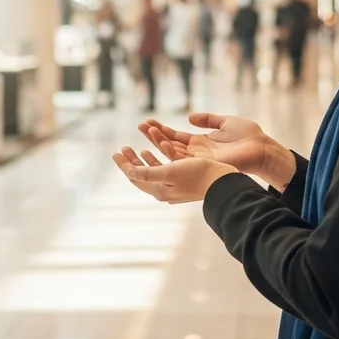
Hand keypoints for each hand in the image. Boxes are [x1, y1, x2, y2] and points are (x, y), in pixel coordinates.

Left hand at [112, 146, 237, 203]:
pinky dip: (158, 160)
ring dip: (144, 160)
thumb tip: (129, 173)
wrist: (223, 183)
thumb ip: (148, 172)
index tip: (115, 153)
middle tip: (124, 148)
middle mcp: (165, 190)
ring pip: (153, 172)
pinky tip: (157, 152)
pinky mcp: (184, 181)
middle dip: (132, 161)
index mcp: (159, 190)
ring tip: (137, 150)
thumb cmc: (197, 175)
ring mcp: (174, 187)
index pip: (135, 177)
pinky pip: (164, 170)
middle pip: (142, 175)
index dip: (124, 165)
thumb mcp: (169, 172)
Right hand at [138, 113, 295, 187]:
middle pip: (169, 144)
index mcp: (200, 143)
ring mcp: (199, 160)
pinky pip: (183, 158)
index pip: (175, 137)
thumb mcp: (224, 121)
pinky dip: (171, 150)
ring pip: (173, 151)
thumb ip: (207, 119)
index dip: (161, 130)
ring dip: (158, 140)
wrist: (262, 148)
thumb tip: (189, 116)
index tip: (146, 123)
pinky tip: (159, 140)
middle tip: (138, 125)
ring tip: (144, 129)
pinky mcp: (205, 163)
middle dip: (153, 135)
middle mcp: (197, 153)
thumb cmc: (248, 136)